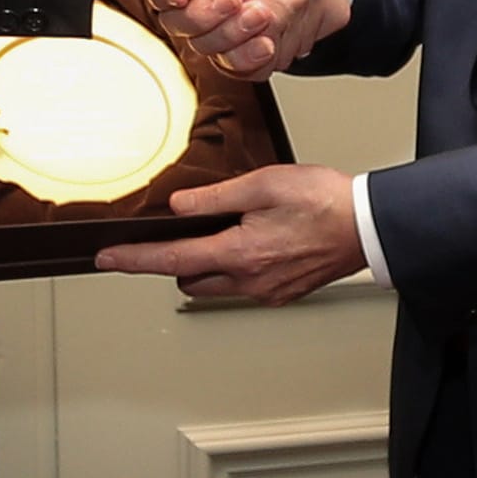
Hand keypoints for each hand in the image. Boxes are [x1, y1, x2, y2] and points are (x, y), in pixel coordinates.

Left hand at [95, 162, 366, 304]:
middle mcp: (250, 280)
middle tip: (184, 231)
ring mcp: (267, 291)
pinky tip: (258, 242)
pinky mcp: (282, 292)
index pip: (171, 259)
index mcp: (240, 252)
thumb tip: (179, 206)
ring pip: (215, 285)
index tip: (107, 259)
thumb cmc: (326, 202)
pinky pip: (244, 285)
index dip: (133, 259)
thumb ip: (216, 198)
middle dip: (177, 259)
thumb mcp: (265, 184)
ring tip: (231, 231)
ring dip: (208, 264)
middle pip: (189, 278)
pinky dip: (237, 267)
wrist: (369, 225)